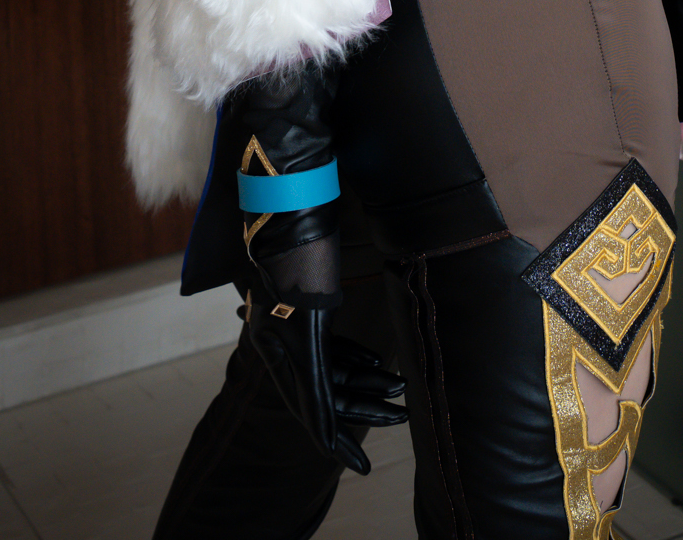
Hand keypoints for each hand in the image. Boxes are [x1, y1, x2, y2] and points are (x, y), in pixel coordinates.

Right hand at [243, 288, 405, 474]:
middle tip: (404, 417)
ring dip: (368, 379)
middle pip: (328, 392)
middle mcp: (284, 347)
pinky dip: (356, 357)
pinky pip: (332, 347)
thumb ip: (315, 387)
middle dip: (366, 406)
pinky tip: (377, 360)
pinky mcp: (308, 312)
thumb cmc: (296, 270)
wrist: (289, 215)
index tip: (361, 467)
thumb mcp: (308, 332)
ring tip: (402, 388)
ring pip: (335, 369)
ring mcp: (295, 329)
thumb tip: (326, 439)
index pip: (312, 413)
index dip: (338, 443)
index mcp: (278, 357)